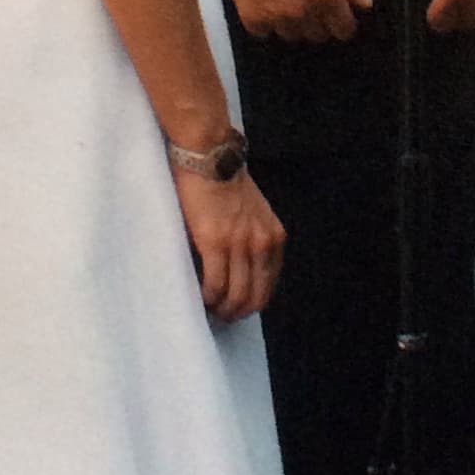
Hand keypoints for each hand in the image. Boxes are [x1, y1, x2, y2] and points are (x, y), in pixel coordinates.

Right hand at [173, 168, 284, 321]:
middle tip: (223, 318)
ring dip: (223, 309)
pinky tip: (200, 299)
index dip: (253, 302)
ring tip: (210, 312)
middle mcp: (262, 243)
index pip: (269, 284)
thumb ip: (252, 237)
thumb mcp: (253, 211)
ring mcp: (240, 244)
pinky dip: (208, 297)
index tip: (238, 308)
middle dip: (239, 312)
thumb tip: (238, 265)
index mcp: (274, 237)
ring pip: (236, 294)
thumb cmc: (225, 179)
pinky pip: (215, 283)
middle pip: (255, 295)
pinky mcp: (215, 242)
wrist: (210, 156)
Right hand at [213, 0, 371, 43]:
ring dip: (295, 23)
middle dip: (320, 21)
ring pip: (294, 35)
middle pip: (319, 35)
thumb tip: (365, 4)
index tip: (337, 11)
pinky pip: (267, 33)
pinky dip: (268, 22)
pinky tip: (267, 0)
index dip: (343, 21)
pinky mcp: (251, 19)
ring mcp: (275, 18)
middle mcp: (302, 12)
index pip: (344, 30)